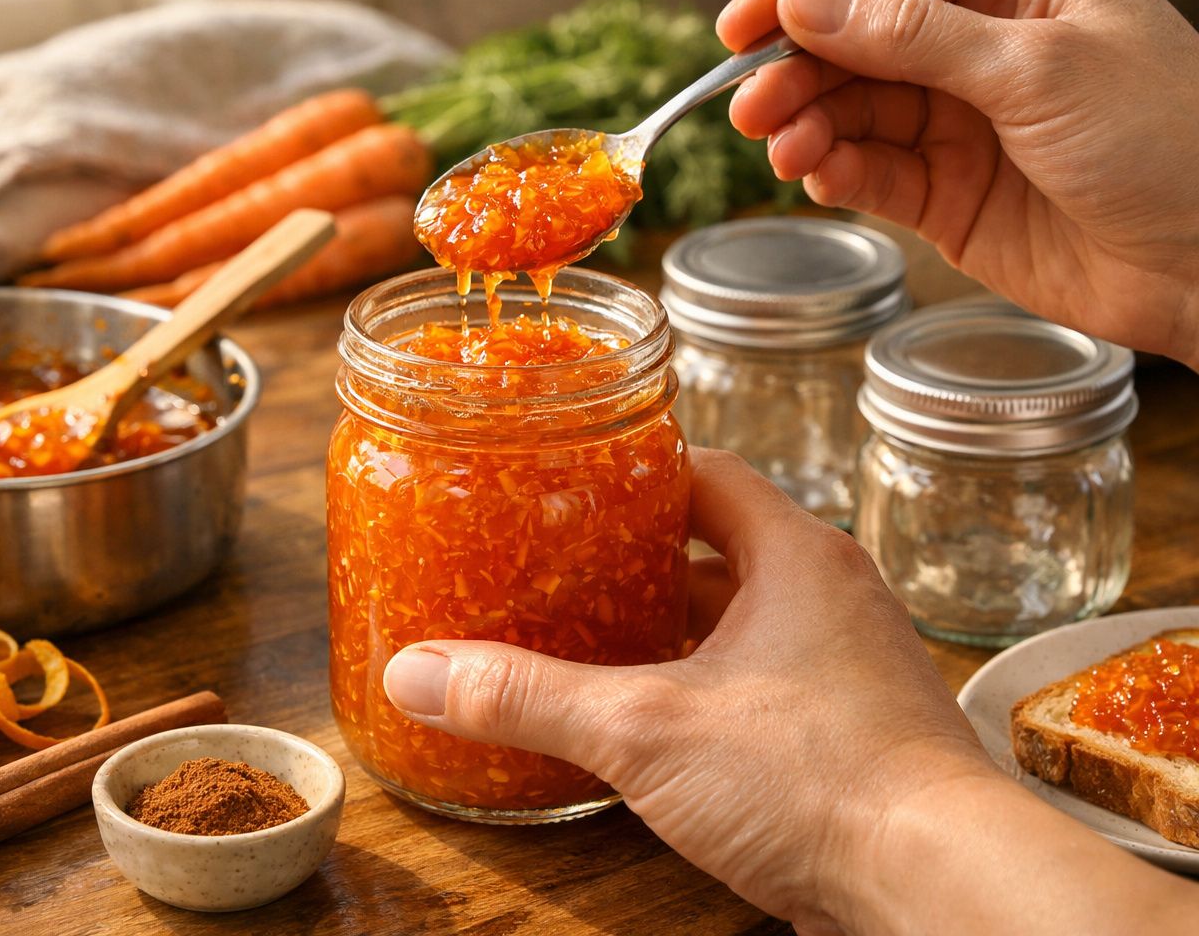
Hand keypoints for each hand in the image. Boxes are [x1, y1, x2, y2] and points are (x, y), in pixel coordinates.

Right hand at [382, 450, 1198, 933]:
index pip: (707, 472)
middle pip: (720, 548)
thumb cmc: (818, 779)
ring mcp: (846, 667)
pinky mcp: (849, 734)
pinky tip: (651, 723)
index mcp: (795, 556)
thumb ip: (528, 696)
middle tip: (558, 563)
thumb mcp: (645, 728)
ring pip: (742, 623)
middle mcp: (830, 597)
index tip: (569, 480)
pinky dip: (704, 690)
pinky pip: (762, 686)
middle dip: (637, 559)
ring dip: (671, 630)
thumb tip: (418, 672)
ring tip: (588, 638)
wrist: (936, 883)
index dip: (633, 470)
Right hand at [718, 0, 1198, 367]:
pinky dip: (835, 173)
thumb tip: (806, 3)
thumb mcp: (1036, 66)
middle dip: (796, 68)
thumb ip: (912, 38)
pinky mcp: (946, 193)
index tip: (743, 22)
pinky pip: (871, 173)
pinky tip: (818, 175)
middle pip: (852, 37)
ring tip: (781, 147)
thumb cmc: (1167, 137)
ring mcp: (959, 118)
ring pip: (851, 108)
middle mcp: (977, 39)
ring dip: (806, 124)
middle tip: (751, 103)